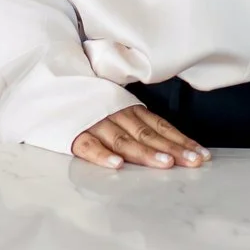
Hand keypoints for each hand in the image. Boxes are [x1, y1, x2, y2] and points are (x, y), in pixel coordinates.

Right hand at [71, 106, 209, 170]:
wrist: (47, 84)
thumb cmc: (86, 101)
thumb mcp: (115, 105)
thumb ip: (136, 122)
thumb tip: (168, 143)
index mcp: (127, 107)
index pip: (160, 126)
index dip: (181, 140)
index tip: (202, 155)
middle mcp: (115, 114)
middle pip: (148, 134)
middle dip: (172, 149)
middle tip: (193, 162)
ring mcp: (94, 123)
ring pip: (123, 140)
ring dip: (145, 152)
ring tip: (166, 164)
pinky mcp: (73, 133)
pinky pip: (88, 146)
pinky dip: (102, 155)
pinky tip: (117, 165)